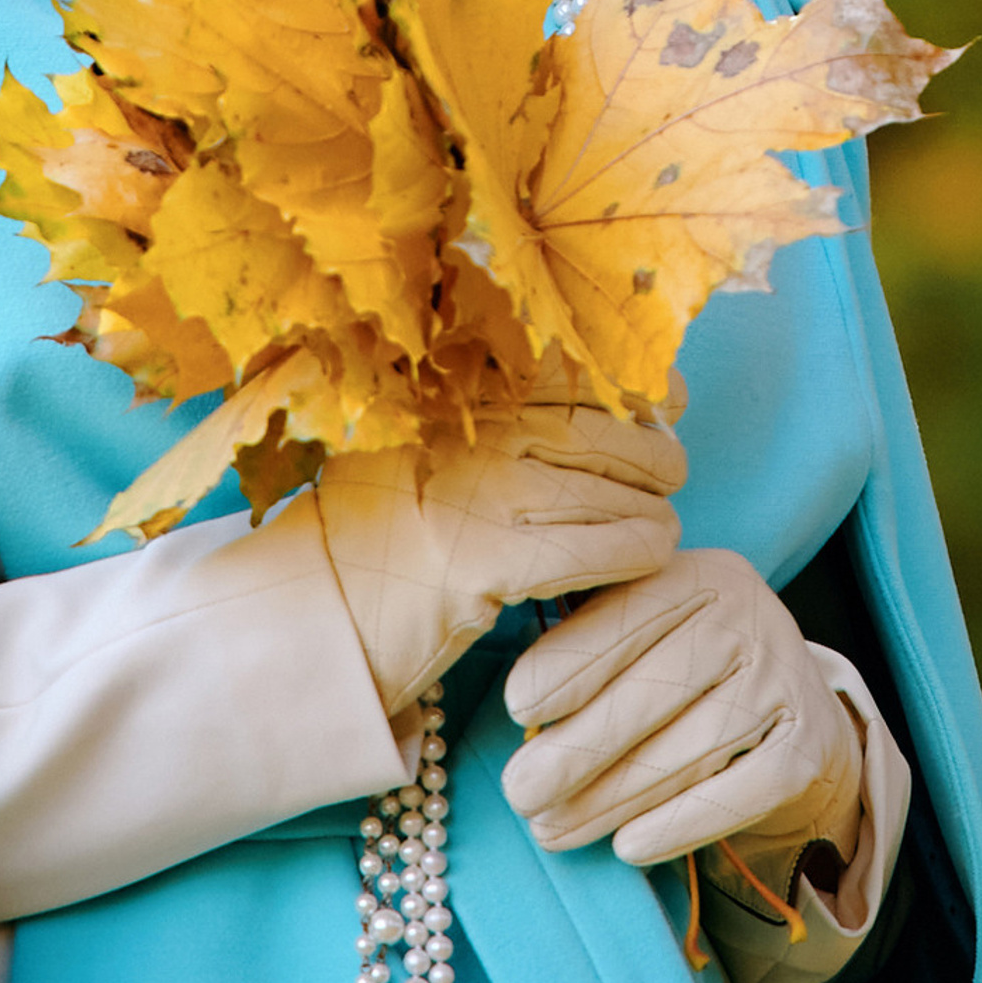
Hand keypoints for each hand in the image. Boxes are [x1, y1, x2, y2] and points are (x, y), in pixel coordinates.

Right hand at [317, 406, 684, 716]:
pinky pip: (595, 547)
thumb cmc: (374, 538)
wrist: (311, 618)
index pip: (566, 364)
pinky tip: (651, 556)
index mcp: (452, 392)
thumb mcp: (416, 450)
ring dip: (652, 506)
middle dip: (651, 451)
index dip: (630, 378)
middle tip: (669, 473)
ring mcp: (478, 492)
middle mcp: (468, 429)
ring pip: (608, 486)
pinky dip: (635, 550)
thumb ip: (489, 415)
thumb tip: (600, 390)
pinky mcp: (488, 559)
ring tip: (663, 522)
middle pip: (598, 427)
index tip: (668, 393)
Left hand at [499, 546, 865, 876]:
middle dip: (577, 749)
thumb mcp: (643, 630)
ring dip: (611, 798)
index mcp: (698, 574)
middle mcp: (751, 615)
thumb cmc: (684, 667)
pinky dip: (680, 824)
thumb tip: (520, 706)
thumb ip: (587, 644)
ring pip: (688, 750)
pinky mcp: (809, 746)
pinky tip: (628, 846)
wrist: (791, 709)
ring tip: (552, 829)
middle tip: (519, 793)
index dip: (568, 664)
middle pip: (652, 692)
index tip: (515, 709)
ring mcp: (786, 679)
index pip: (626, 618)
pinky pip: (739, 792)